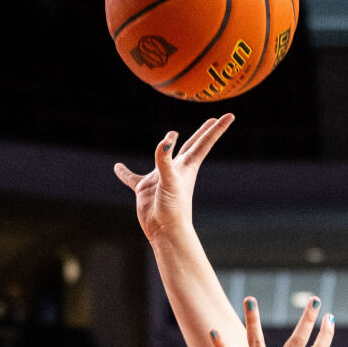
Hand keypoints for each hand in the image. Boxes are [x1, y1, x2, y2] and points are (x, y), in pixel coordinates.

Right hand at [113, 115, 233, 244]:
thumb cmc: (172, 208)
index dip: (216, 128)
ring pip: (163, 157)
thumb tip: (166, 141)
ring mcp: (160, 178)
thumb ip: (166, 161)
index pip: (203, 142)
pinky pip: (132, 178)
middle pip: (191, 145)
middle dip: (203, 132)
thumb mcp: (170, 181)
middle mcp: (175, 169)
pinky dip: (124, 173)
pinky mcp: (144, 189)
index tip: (230, 116)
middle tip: (212, 121)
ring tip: (171, 135)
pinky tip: (117, 167)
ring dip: (167, 146)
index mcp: (186, 166)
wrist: (164, 230)